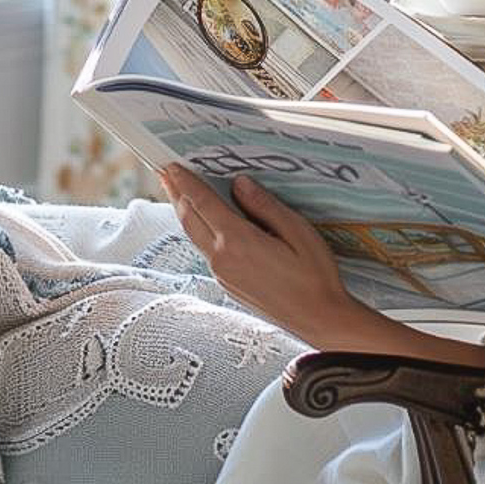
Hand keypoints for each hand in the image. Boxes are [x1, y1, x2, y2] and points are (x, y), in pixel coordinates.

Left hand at [159, 165, 484, 370]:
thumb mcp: (297, 231)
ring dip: (185, 212)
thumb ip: (265, 206)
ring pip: (195, 236)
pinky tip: (207, 222)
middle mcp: (223, 259)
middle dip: (177, 194)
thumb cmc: (315, 275)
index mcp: (238, 242)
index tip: (171, 165)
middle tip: (166, 172)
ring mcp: (223, 274)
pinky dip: (200, 230)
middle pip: (190, 219)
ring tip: (178, 193)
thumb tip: (240, 184)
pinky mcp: (229, 284)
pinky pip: (207, 250)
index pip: (204, 203)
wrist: (318, 318)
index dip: (186, 182)